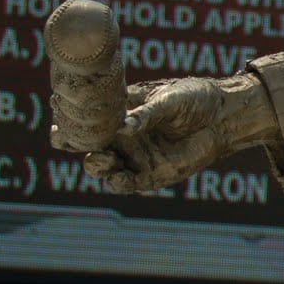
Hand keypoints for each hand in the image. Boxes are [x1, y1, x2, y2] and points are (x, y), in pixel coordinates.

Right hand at [78, 74, 275, 192]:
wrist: (223, 117)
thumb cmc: (195, 99)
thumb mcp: (169, 100)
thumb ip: (146, 113)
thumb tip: (124, 127)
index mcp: (120, 111)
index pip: (87, 117)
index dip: (71, 119)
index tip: (60, 116)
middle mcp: (122, 135)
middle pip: (87, 143)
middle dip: (74, 143)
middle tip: (68, 140)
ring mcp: (134, 155)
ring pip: (102, 165)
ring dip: (97, 164)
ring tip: (101, 158)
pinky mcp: (149, 174)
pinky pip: (126, 183)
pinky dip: (119, 182)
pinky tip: (118, 178)